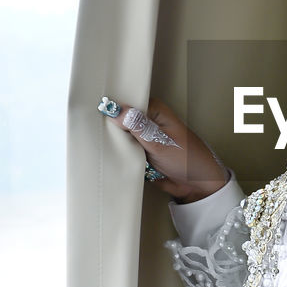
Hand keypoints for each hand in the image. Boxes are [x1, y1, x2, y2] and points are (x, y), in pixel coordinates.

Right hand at [98, 96, 227, 202]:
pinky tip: (105, 157)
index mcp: (154, 111)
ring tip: (93, 144)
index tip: (90, 109)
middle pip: (120, 120)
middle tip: (88, 130)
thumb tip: (116, 110)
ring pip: (120, 138)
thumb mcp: (160, 142)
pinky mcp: (141, 155)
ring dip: (113, 144)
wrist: (198, 185)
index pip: (126, 102)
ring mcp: (143, 139)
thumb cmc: (187, 159)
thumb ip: (138, 126)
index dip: (110, 106)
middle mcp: (148, 122)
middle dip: (108, 127)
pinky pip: (124, 153)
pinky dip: (119, 156)